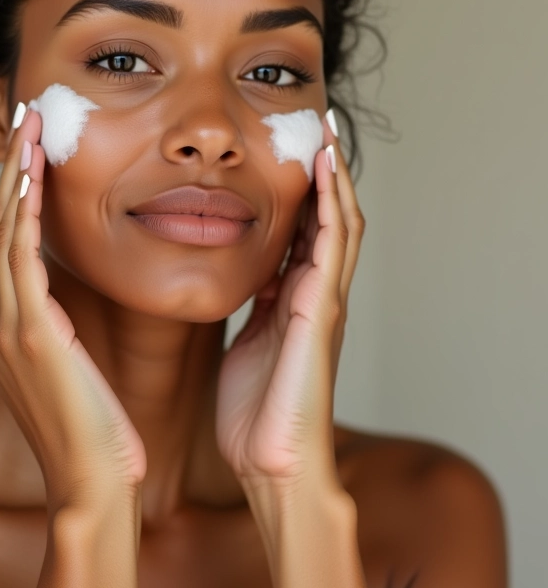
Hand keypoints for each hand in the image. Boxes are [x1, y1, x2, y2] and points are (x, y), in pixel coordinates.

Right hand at [0, 104, 146, 508]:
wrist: (95, 483)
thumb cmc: (96, 428)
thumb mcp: (74, 366)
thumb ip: (63, 327)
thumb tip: (73, 298)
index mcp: (14, 326)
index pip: (11, 243)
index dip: (21, 192)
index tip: (36, 149)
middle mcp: (2, 320)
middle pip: (2, 227)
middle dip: (15, 169)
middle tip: (28, 119)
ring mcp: (10, 327)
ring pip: (7, 233)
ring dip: (18, 178)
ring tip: (30, 130)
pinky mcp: (32, 334)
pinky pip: (23, 260)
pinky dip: (25, 216)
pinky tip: (35, 178)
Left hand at [215, 115, 364, 484]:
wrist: (271, 461)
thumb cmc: (255, 410)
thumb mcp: (248, 342)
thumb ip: (257, 307)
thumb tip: (256, 277)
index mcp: (295, 300)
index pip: (306, 233)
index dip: (303, 193)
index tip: (291, 152)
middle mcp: (316, 294)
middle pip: (329, 219)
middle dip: (324, 174)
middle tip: (316, 126)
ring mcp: (323, 301)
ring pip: (339, 224)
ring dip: (334, 177)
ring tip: (326, 132)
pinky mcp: (322, 311)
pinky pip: (332, 246)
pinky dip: (332, 206)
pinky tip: (325, 173)